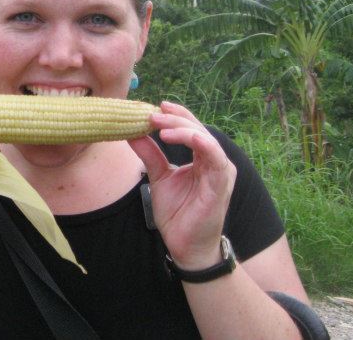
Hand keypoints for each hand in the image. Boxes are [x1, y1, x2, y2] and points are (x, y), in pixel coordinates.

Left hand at [128, 101, 236, 269]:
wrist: (185, 245)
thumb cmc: (178, 212)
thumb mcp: (159, 177)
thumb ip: (150, 154)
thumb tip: (132, 132)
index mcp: (202, 158)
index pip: (191, 128)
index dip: (174, 115)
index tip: (153, 107)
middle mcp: (214, 161)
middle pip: (197, 128)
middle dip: (173, 118)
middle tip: (151, 113)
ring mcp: (220, 171)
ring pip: (205, 138)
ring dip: (182, 128)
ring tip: (159, 125)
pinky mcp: (221, 183)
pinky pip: (214, 157)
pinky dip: (200, 143)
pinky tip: (183, 137)